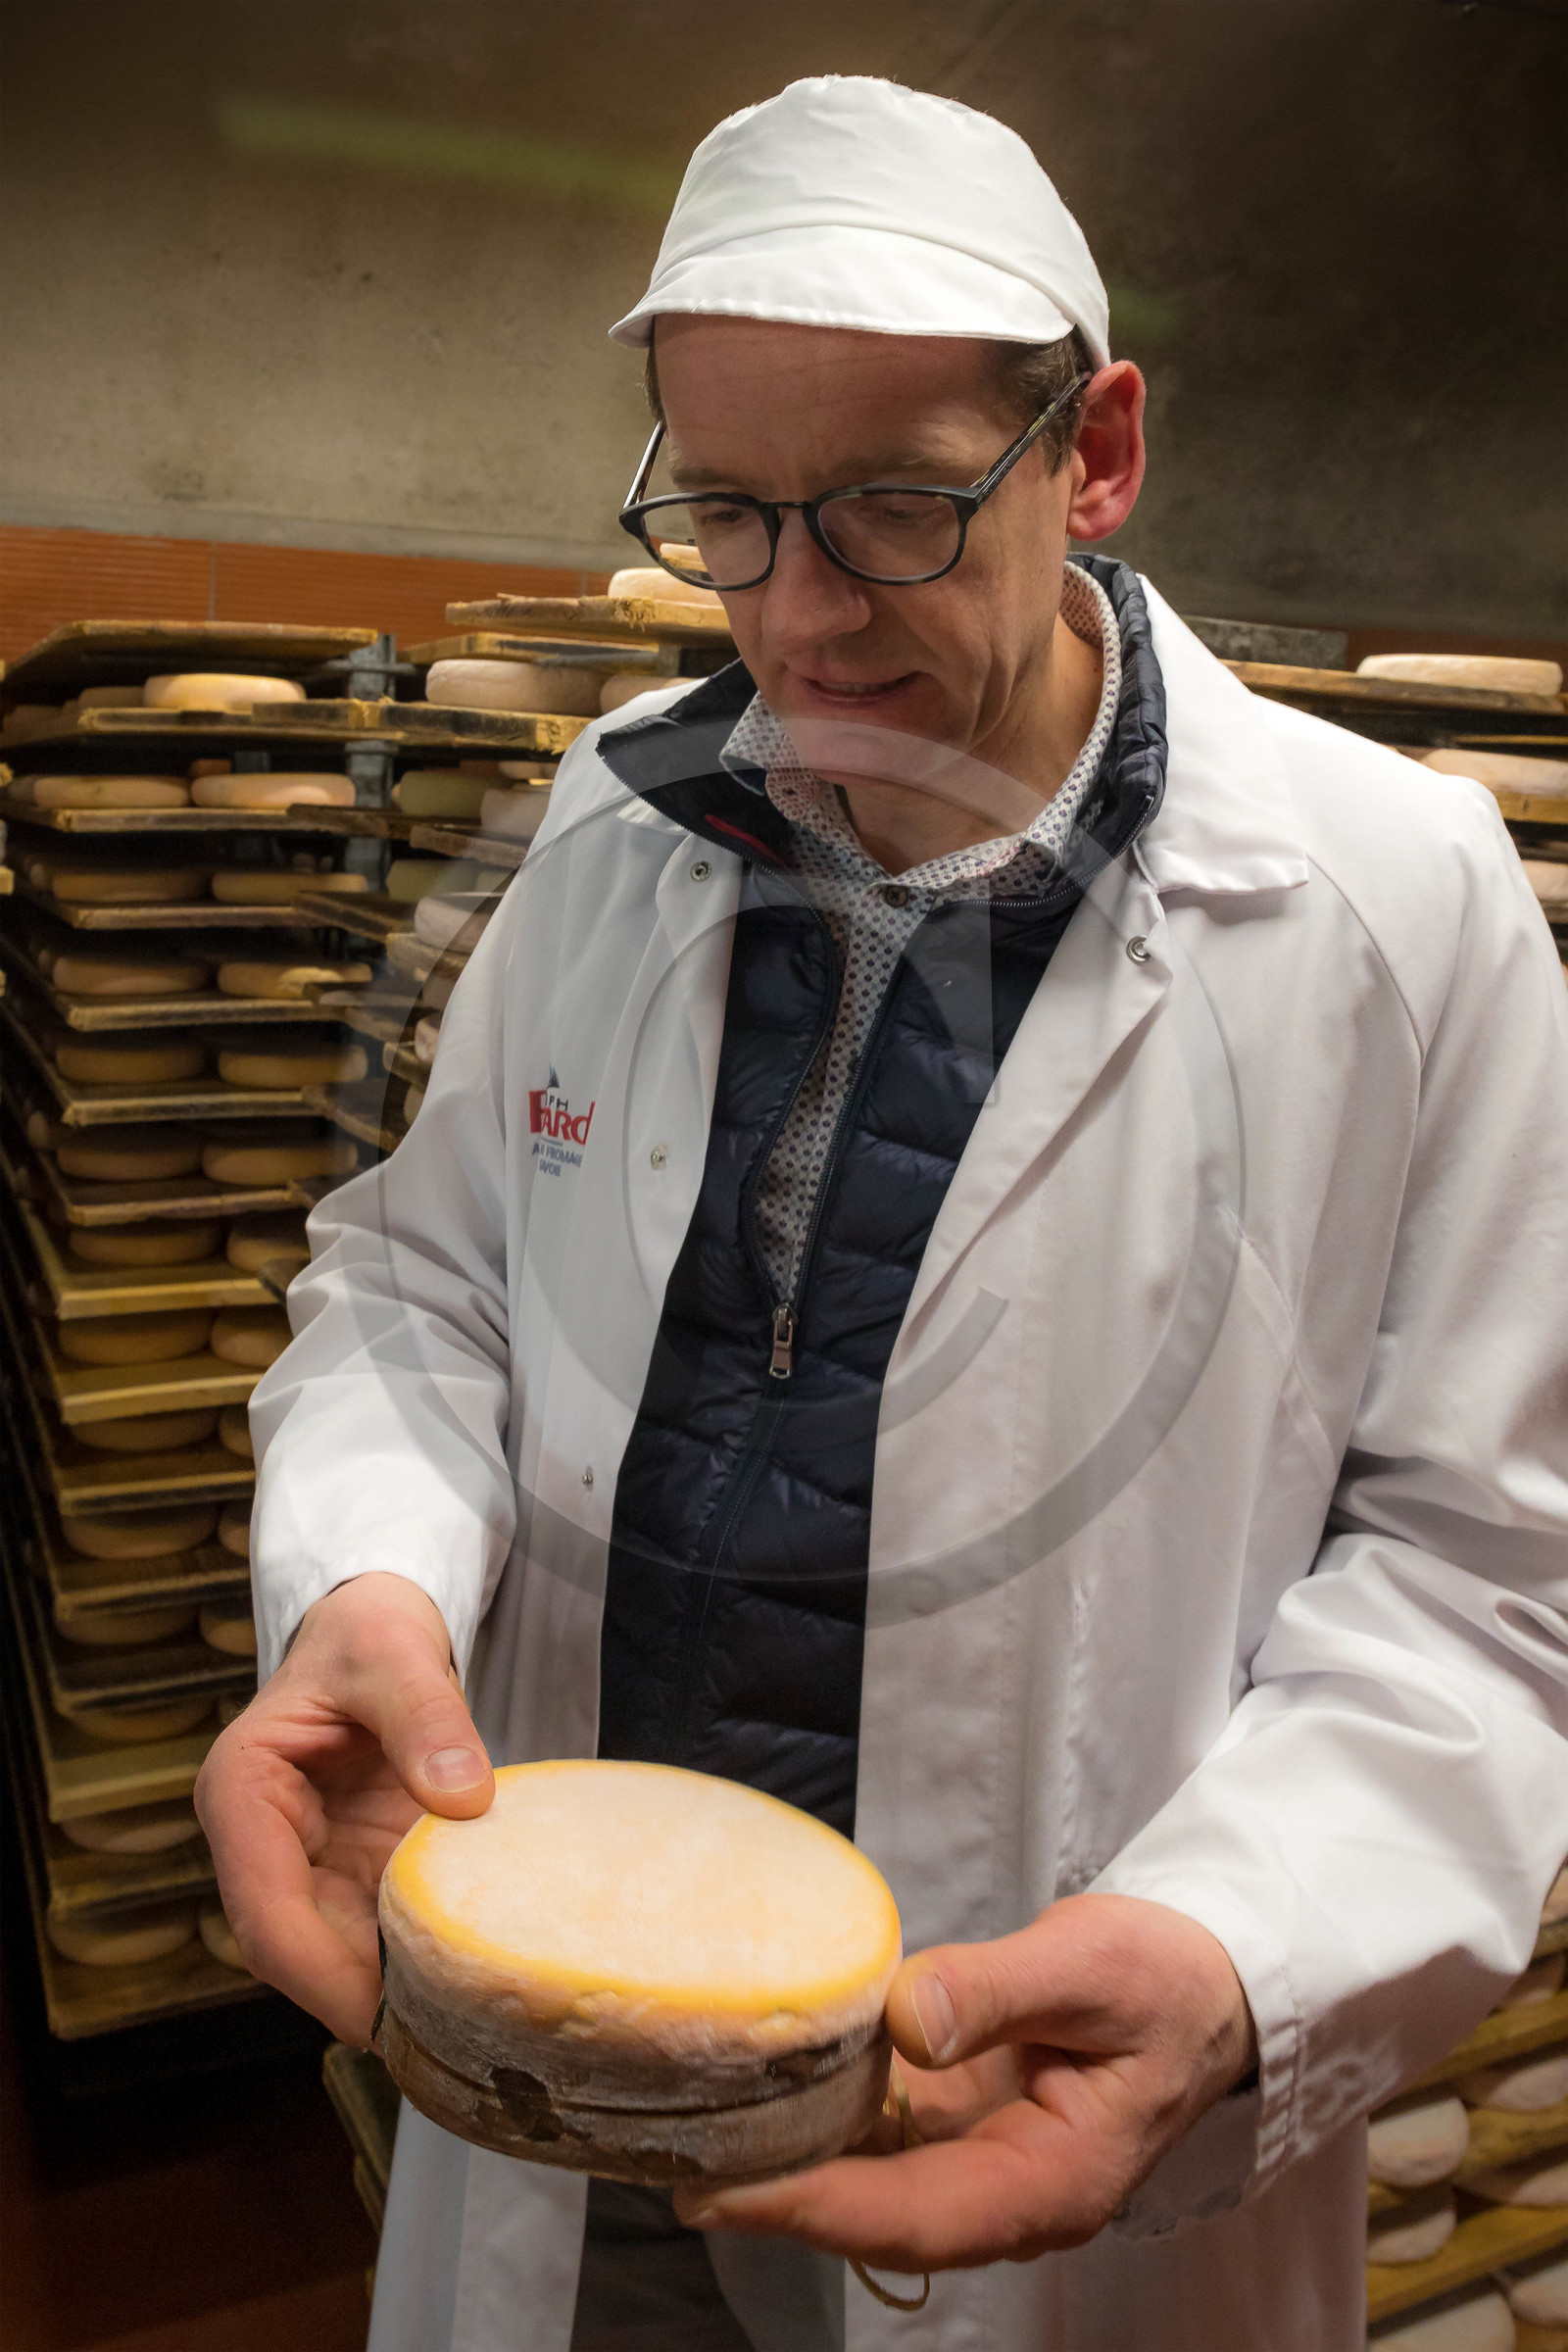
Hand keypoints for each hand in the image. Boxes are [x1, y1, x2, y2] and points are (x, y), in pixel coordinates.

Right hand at [194, 1571, 493, 2042]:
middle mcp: (261, 1843)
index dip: (317, 1973)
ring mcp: (306, 1863)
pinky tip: (472, 1974)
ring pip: (334, 1953)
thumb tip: (462, 1797)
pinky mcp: (350, 1870)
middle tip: (441, 2035)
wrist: (376, 1625)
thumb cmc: (369, 1631)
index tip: (380, 2017)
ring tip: (465, 2018)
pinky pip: (374, 1929)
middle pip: (294, 1950)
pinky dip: (416, 1952)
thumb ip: (426, 1717)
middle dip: (357, 1997)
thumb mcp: (395, 1654)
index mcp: (241, 1791)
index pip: (264, 1910)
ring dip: (389, 1986)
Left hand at [673, 1893, 1256, 2271]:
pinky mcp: (959, 2120)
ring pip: (868, 2178)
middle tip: (675, 2165)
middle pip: (876, 2214)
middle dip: (777, 2196)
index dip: (817, 2208)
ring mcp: (979, 2159)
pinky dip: (819, 2113)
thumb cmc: (1166, 1978)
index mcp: (1052, 2183)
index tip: (730, 2190)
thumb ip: (1000, 1989)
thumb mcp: (1094, 1966)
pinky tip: (759, 2086)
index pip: (916, 2215)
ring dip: (786, 2159)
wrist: (1205, 1982)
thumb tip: (906, 2016)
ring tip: (691, 2129)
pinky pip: (880, 2131)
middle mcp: (1005, 2191)